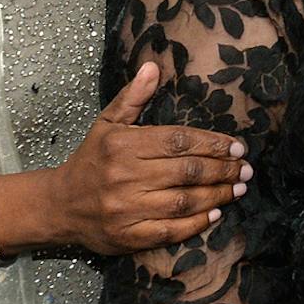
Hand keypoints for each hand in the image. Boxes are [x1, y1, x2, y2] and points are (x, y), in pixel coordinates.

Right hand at [47, 63, 252, 253]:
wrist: (58, 206)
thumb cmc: (90, 161)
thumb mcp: (107, 124)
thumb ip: (133, 97)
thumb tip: (153, 67)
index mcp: (123, 146)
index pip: (178, 141)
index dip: (212, 143)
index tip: (236, 146)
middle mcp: (125, 177)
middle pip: (186, 172)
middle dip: (222, 170)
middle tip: (245, 167)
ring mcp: (126, 209)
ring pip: (183, 202)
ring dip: (217, 195)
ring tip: (239, 188)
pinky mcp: (128, 236)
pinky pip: (170, 231)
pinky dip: (197, 223)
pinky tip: (216, 213)